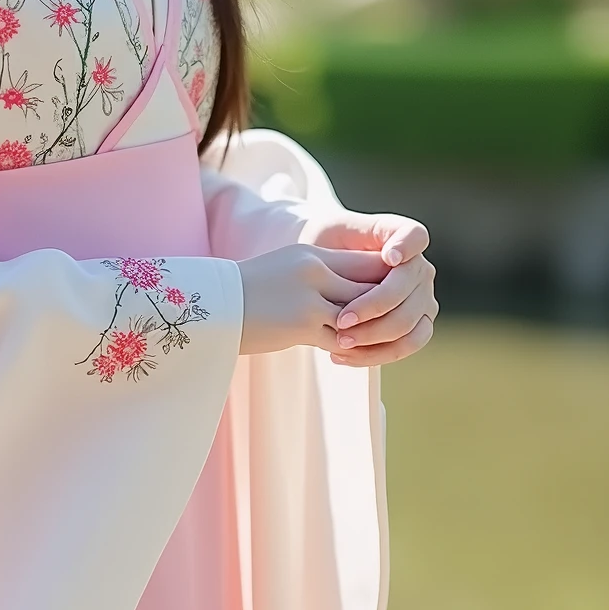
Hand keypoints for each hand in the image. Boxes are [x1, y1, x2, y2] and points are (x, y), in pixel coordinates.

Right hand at [236, 244, 388, 356]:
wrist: (212, 305)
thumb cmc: (251, 290)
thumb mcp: (290, 270)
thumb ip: (323, 276)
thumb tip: (359, 293)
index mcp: (314, 254)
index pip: (368, 264)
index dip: (387, 283)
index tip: (396, 299)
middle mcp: (315, 271)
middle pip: (370, 289)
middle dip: (386, 310)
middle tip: (395, 325)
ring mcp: (310, 298)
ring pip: (360, 316)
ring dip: (369, 333)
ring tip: (371, 343)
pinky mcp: (302, 324)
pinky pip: (342, 339)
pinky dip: (350, 349)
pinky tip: (344, 355)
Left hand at [303, 210, 436, 365]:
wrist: (317, 277)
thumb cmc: (325, 246)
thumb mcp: (333, 230)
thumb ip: (355, 233)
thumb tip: (389, 259)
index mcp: (403, 239)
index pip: (415, 236)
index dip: (407, 246)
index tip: (389, 258)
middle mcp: (420, 269)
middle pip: (409, 289)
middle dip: (375, 307)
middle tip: (340, 320)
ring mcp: (422, 300)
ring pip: (408, 323)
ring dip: (374, 336)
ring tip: (340, 341)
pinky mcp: (416, 327)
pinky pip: (405, 346)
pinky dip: (375, 354)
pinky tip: (343, 354)